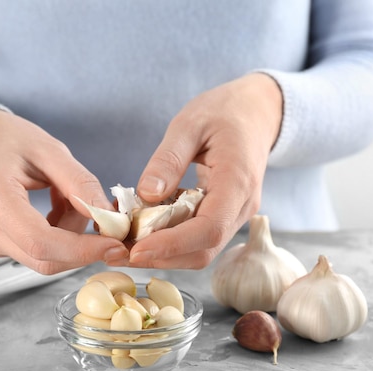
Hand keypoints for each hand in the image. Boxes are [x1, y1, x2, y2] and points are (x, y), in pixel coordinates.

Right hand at [0, 110, 128, 273]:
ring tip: (67, 199)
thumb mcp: (50, 150)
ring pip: (43, 257)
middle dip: (82, 247)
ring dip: (69, 237)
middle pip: (43, 258)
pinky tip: (54, 209)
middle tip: (105, 223)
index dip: (82, 249)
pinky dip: (56, 237)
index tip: (113, 243)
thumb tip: (108, 217)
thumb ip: (80, 184)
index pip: (41, 241)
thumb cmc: (6, 139)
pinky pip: (33, 252)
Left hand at [128, 73, 282, 268]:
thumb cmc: (224, 111)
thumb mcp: (190, 123)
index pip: (209, 229)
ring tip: (123, 245)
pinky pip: (197, 238)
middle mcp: (241, 207)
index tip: (135, 249)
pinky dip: (169, 241)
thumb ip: (169, 158)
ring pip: (199, 251)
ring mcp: (235, 214)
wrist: (255, 112)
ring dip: (162, 254)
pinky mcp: (225, 216)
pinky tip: (142, 230)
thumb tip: (147, 194)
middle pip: (203, 250)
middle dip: (160, 257)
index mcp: (238, 181)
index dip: (172, 245)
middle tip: (116, 253)